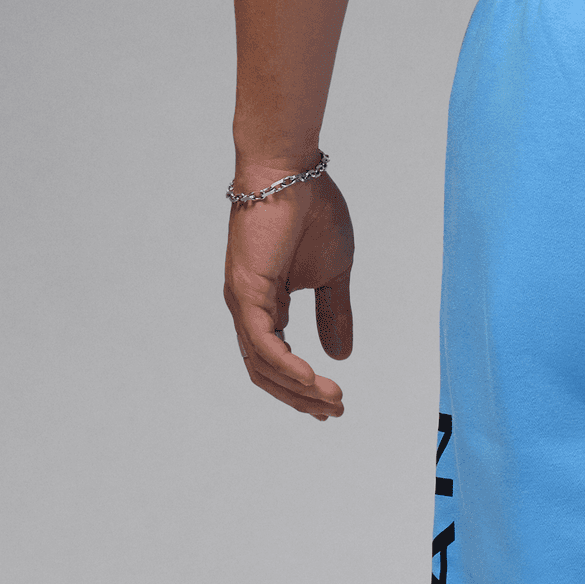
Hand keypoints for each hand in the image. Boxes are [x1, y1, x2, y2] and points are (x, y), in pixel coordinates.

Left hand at [223, 166, 354, 417]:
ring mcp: (243, 302)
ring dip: (300, 389)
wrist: (293, 172)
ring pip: (264, 365)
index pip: (276, 361)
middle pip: (267, 372)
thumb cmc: (312, 212)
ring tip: (333, 400)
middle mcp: (248, 309)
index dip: (303, 388)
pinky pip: (264, 344)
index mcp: (266, 305)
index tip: (333, 404)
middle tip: (335, 411)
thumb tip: (340, 356)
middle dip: (302, 398)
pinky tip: (312, 379)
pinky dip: (287, 367)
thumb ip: (334, 314)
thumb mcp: (333, 276)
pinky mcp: (246, 291)